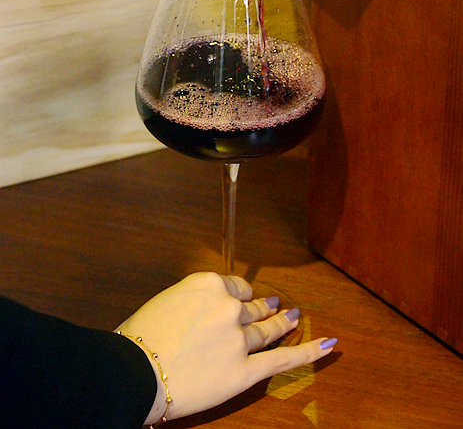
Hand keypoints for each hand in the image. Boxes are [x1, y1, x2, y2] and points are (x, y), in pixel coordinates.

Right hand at [115, 272, 336, 424]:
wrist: (135, 372)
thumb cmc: (139, 338)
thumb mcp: (164, 302)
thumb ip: (191, 302)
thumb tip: (200, 312)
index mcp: (207, 284)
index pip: (234, 285)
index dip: (239, 293)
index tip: (241, 297)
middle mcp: (228, 306)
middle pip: (253, 306)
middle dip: (265, 306)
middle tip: (276, 304)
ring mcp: (239, 338)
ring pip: (267, 329)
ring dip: (282, 323)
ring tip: (292, 317)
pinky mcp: (244, 370)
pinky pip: (281, 359)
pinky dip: (306, 352)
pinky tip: (326, 345)